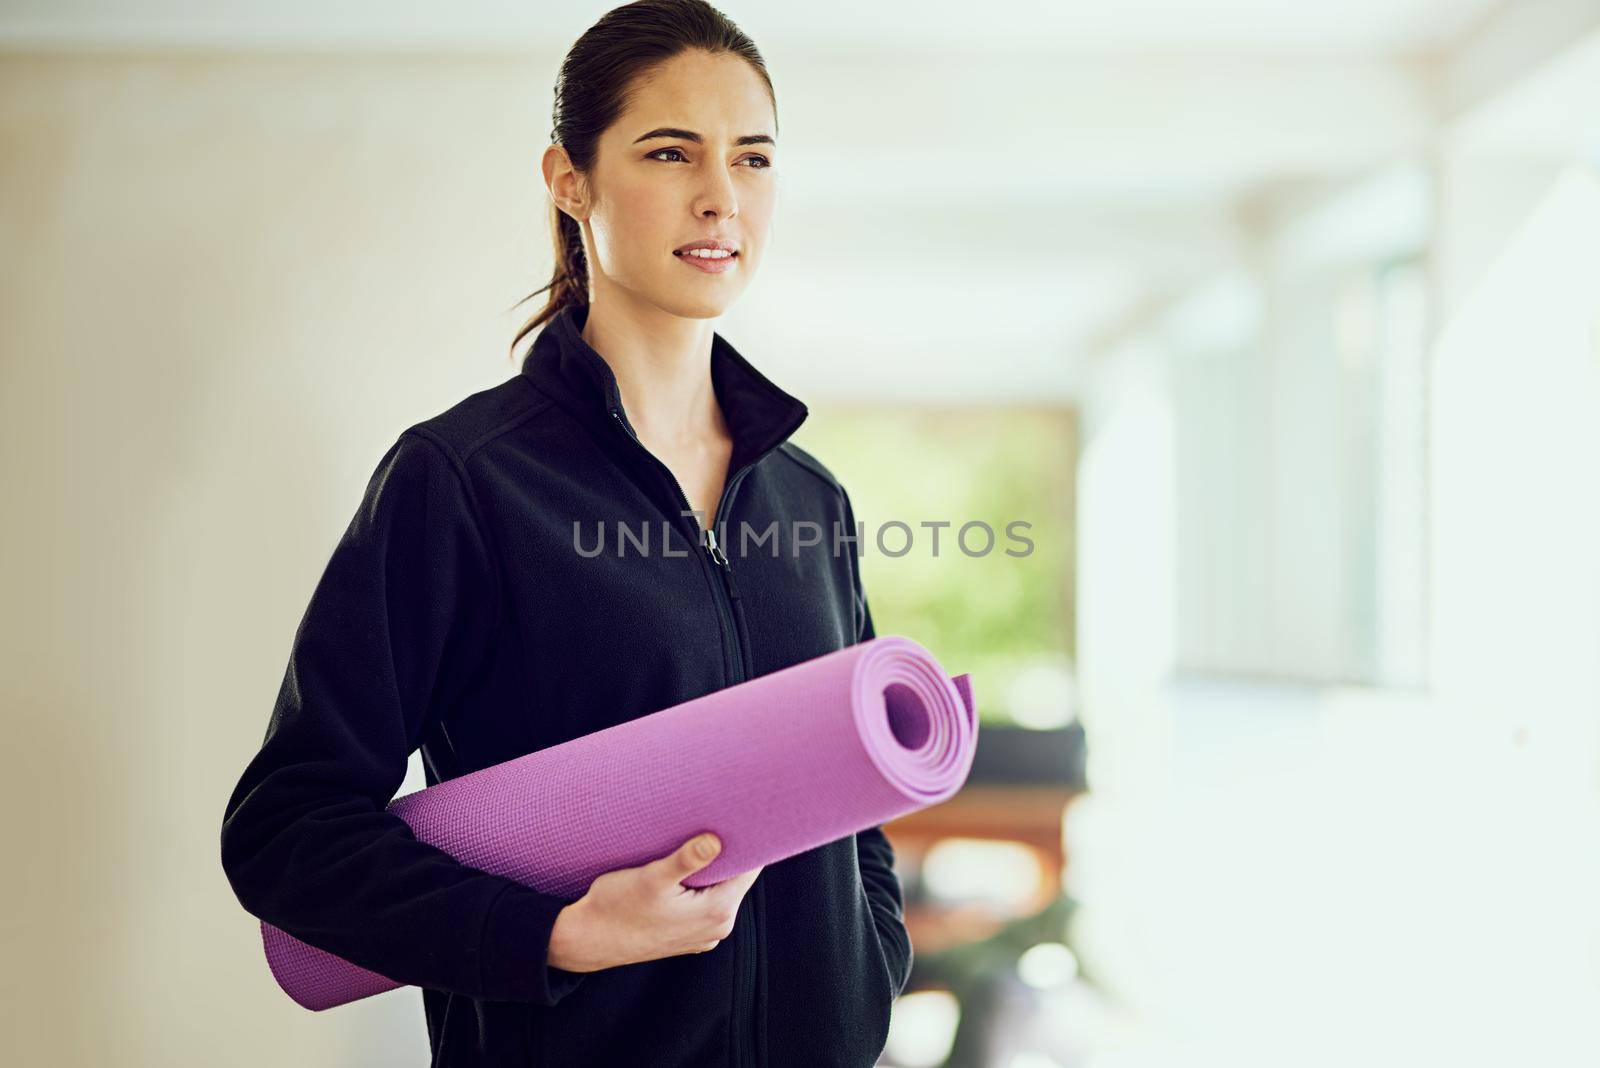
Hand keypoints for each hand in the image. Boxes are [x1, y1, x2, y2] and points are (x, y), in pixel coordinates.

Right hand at [547, 833, 762, 972]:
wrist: (585, 940)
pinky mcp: (686, 935)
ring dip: (711, 869)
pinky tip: (682, 869)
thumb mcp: (651, 878)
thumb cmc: (615, 908)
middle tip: (716, 818)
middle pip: (736, 879)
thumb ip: (686, 860)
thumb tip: (716, 840)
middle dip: (728, 853)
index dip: (748, 842)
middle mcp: (716, 929)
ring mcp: (702, 935)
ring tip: (696, 840)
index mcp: (717, 913)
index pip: (749, 870)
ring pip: (719, 890)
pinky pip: (704, 903)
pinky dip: (698, 885)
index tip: (740, 816)